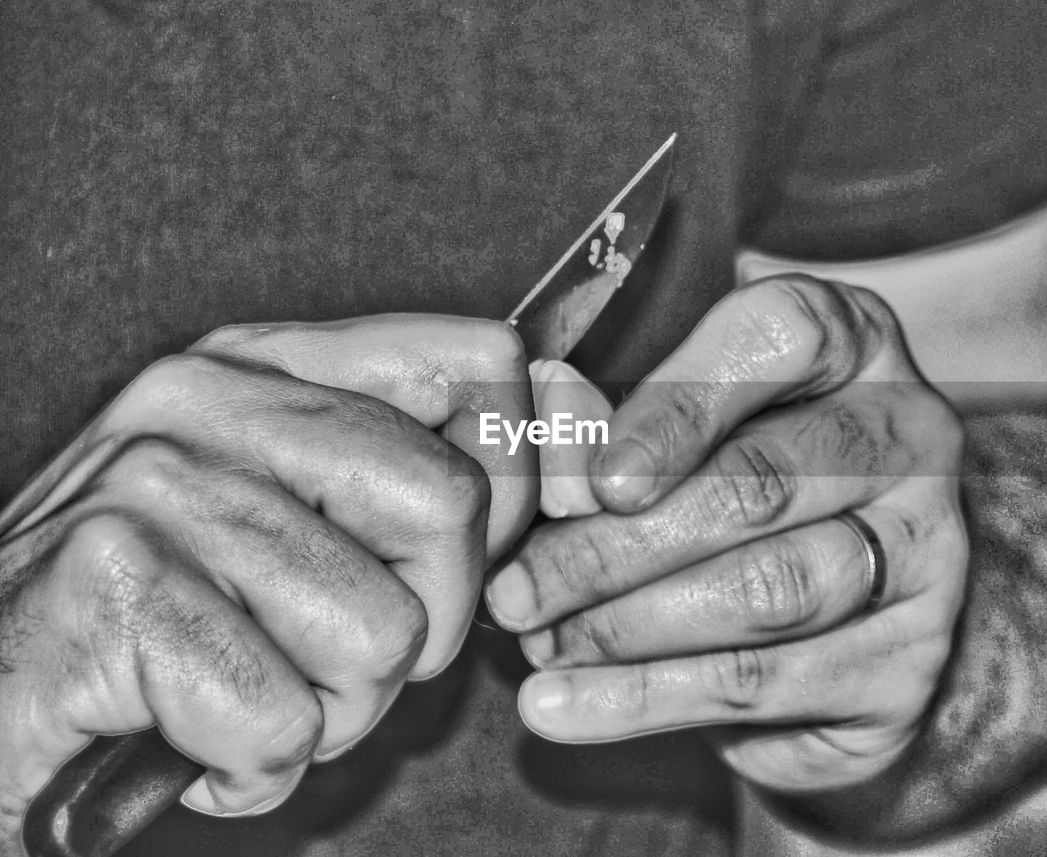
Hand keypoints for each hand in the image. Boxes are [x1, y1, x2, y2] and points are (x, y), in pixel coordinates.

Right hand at [0, 315, 537, 849]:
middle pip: (451, 504)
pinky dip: (252, 765)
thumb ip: (418, 470)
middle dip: (426, 621)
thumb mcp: (294, 514)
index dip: (526, 463)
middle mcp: (209, 403)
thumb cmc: (159, 618)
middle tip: (331, 652)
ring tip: (246, 691)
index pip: (479, 359)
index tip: (488, 544)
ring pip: (381, 634)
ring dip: (332, 708)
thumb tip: (573, 433)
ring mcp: (156, 489)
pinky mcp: (114, 591)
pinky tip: (190, 738)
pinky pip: (284, 719)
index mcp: (268, 365)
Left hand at [486, 275, 967, 792]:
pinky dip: (645, 698)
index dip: (678, 408)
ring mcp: (924, 552)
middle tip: (517, 590)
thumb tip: (542, 467)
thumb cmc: (742, 484)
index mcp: (855, 342)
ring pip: (767, 591)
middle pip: (762, 483)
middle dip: (616, 545)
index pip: (780, 339)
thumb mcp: (692, 429)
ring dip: (627, 626)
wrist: (851, 615)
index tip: (597, 481)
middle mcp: (908, 435)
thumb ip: (623, 427)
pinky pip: (762, 683)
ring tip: (538, 643)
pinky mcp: (903, 663)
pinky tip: (562, 706)